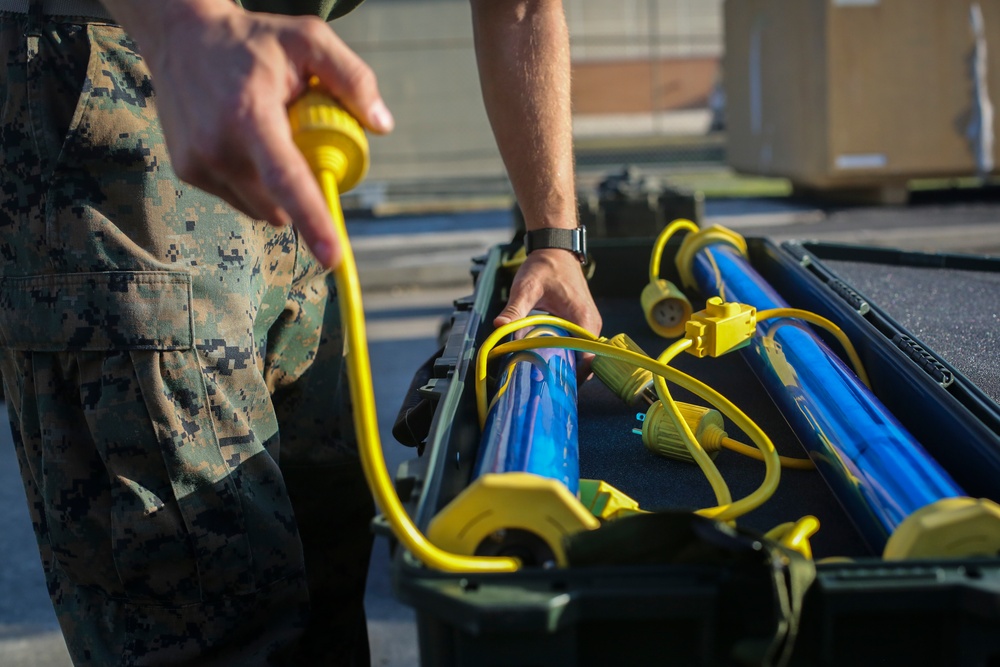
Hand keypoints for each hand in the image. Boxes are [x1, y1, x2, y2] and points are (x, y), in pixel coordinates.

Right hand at [105, 0, 393, 267]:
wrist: (180, 34)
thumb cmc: (253, 40)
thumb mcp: (309, 40)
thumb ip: (352, 78)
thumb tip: (382, 125)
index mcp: (250, 115)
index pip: (286, 180)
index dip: (312, 221)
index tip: (332, 258)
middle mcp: (218, 146)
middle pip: (281, 203)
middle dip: (303, 190)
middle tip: (298, 140)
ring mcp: (198, 163)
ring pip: (262, 207)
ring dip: (277, 188)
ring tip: (265, 134)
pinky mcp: (187, 171)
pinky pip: (240, 197)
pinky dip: (253, 181)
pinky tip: (242, 140)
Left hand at [493, 248, 602, 377]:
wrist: (555, 250)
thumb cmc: (545, 267)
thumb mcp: (526, 287)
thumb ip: (515, 309)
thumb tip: (499, 326)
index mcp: (584, 319)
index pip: (587, 358)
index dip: (572, 374)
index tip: (550, 382)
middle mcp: (592, 325)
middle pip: (584, 361)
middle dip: (565, 374)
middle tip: (540, 382)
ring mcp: (588, 325)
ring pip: (581, 354)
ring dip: (564, 365)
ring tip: (542, 374)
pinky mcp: (582, 323)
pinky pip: (577, 345)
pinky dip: (565, 354)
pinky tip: (546, 359)